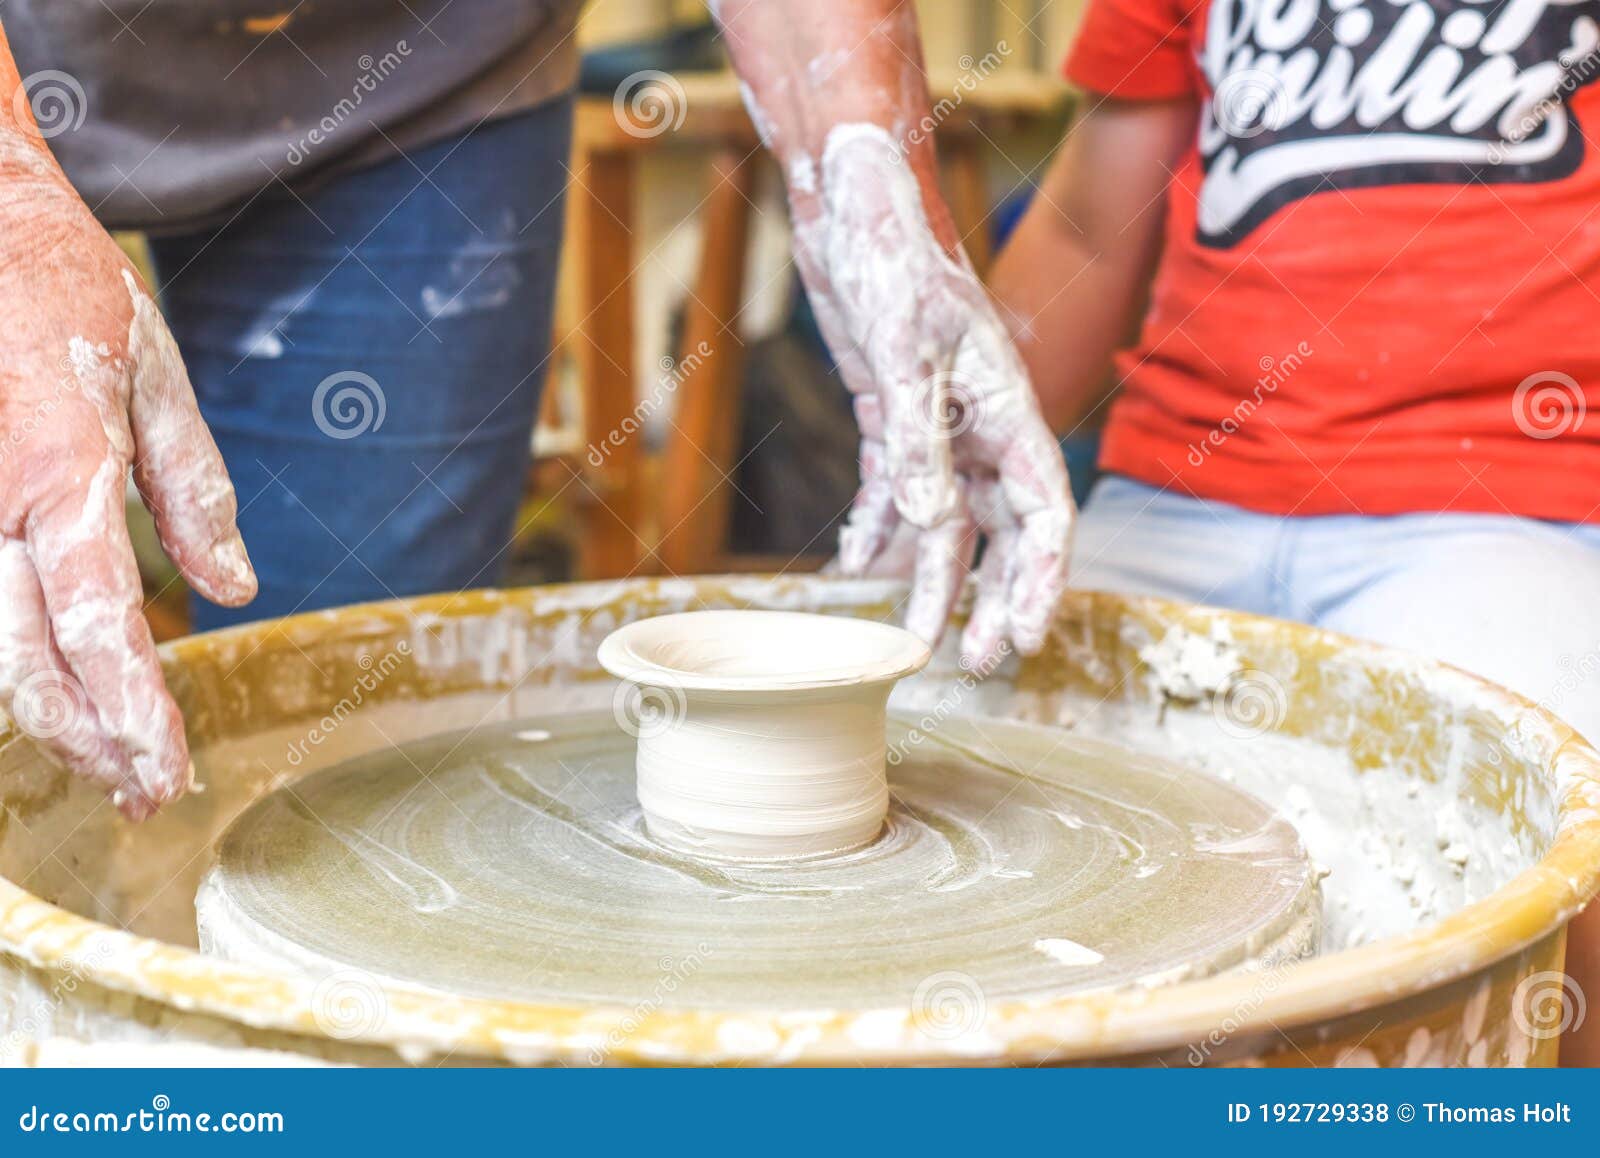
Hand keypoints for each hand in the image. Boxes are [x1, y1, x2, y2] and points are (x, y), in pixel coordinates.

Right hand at [0, 146, 254, 818]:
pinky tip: (53, 688)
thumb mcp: (154, 376)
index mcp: (60, 465)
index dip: (133, 710)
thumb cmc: (63, 286)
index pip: (100, 621)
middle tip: (142, 796)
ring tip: (104, 763)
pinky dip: (13, 653)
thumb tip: (234, 590)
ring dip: (46, 714)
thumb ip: (192, 488)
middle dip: (86, 741)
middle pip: (26, 659)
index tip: (167, 774)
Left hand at [788, 124, 1074, 667]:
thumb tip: (929, 528)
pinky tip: (854, 562)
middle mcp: (982, 425)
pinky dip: (876, 527)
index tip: (1019, 638)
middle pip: (1000, 531)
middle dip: (988, 598)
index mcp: (1008, 410)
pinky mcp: (894, 413)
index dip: (1038, 582)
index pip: (1044, 513)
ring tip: (912, 638)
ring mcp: (939, 421)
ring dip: (932, 578)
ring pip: (946, 520)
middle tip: (970, 661)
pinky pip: (893, 487)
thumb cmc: (893, 262)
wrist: (856, 208)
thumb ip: (918, 441)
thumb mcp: (901, 351)